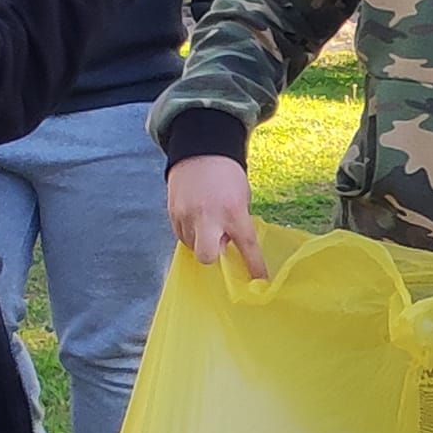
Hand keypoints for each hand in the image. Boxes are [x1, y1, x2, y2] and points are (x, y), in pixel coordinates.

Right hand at [167, 154, 266, 277]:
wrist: (200, 150)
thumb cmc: (227, 176)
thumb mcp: (242, 197)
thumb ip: (237, 222)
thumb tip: (228, 245)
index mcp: (233, 211)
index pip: (247, 246)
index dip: (255, 266)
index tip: (260, 282)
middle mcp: (208, 216)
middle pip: (207, 256)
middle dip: (212, 256)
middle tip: (219, 243)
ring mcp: (187, 215)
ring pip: (192, 246)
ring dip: (201, 240)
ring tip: (207, 220)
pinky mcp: (172, 213)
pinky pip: (181, 235)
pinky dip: (190, 232)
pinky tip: (196, 216)